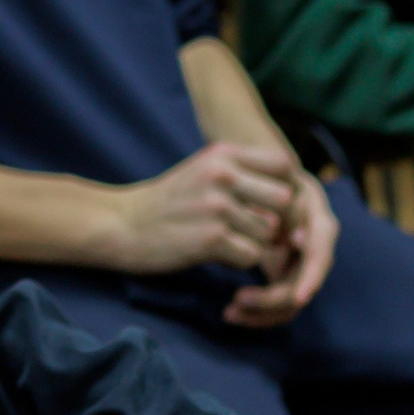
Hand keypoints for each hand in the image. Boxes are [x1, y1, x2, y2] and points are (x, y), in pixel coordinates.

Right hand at [111, 142, 298, 274]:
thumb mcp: (204, 170)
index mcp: (223, 154)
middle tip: (259, 231)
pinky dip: (240, 261)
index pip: (282, 163)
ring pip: (269, 232)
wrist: (121, 225)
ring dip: (255, 243)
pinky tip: (218, 254)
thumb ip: (243, 172)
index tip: (272, 205)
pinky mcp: (210, 239)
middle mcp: (222, 174)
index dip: (285, 187)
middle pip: (284, 200)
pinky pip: (251, 256)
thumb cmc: (169, 201)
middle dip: (277, 221)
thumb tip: (291, 192)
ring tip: (228, 241)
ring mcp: (216, 206)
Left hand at [222, 167, 339, 328]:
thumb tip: (296, 240)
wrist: (260, 180)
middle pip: (304, 286)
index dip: (313, 276)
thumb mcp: (273, 181)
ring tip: (229, 312)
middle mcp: (313, 248)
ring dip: (262, 312)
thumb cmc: (265, 176)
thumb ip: (281, 201)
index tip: (299, 297)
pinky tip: (229, 313)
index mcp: (317, 222)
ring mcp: (300, 265)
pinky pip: (276, 305)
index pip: (321, 254)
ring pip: (290, 302)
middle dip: (274, 300)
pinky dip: (255, 312)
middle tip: (238, 299)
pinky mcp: (284, 277)